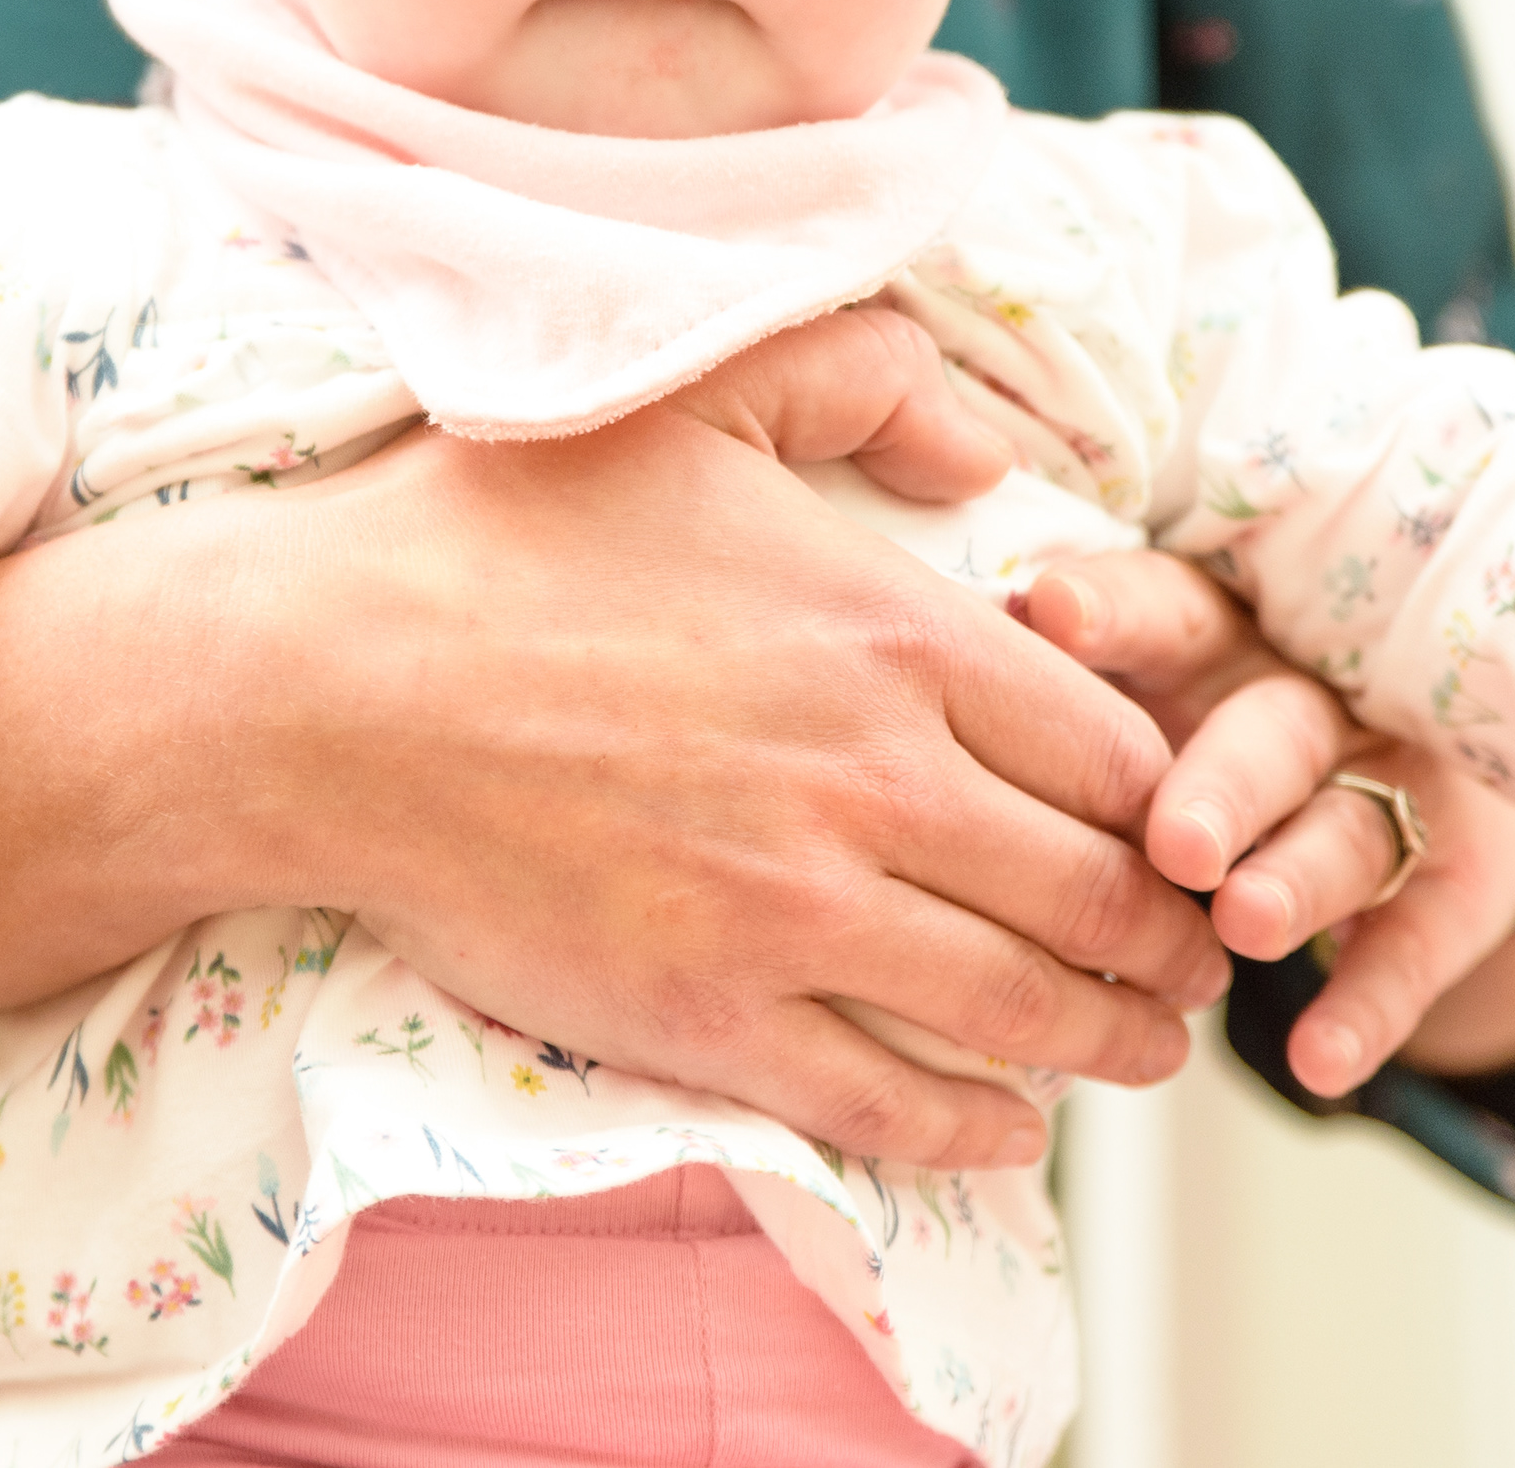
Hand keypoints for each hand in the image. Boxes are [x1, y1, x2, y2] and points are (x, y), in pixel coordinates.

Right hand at [0, 307, 1218, 1157]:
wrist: (314, 686)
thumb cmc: (499, 526)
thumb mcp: (695, 386)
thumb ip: (872, 384)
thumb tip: (1004, 452)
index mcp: (897, 631)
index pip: (1123, 746)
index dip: (1183, 796)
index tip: (1189, 819)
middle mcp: (876, 782)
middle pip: (1108, 897)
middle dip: (1179, 938)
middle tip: (1199, 952)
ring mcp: (795, 912)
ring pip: (1029, 1011)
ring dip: (1114, 1041)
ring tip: (1136, 1043)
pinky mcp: (707, 1014)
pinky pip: (895, 1103)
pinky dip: (979, 1129)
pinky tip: (1002, 1123)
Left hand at [1023, 550, 1514, 1095]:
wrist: (1425, 761)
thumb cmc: (1212, 724)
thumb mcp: (1148, 682)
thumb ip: (1061, 688)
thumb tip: (949, 661)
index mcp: (1217, 639)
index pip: (1169, 609)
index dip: (1115, 610)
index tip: (1052, 613)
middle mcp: (1311, 698)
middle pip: (1271, 732)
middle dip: (1224, 784)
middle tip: (1174, 844)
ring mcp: (1397, 784)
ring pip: (1351, 829)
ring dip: (1299, 882)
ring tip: (1245, 927)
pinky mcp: (1456, 877)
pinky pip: (1419, 943)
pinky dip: (1370, 1006)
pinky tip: (1319, 1062)